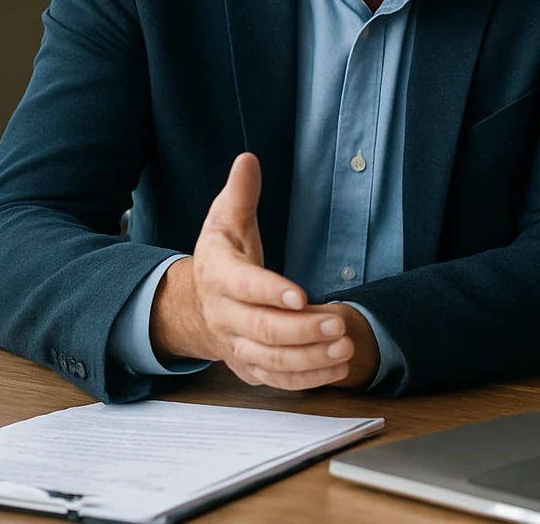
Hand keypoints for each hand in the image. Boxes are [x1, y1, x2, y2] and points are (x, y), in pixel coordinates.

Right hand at [148, 153, 375, 389]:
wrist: (194, 305)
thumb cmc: (221, 257)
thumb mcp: (225, 220)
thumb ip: (240, 193)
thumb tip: (247, 160)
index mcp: (219, 276)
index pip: (244, 287)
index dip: (270, 292)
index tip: (301, 295)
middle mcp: (226, 316)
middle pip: (263, 329)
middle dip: (302, 330)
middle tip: (339, 325)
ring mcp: (237, 345)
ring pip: (272, 360)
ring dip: (310, 358)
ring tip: (345, 348)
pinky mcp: (251, 367)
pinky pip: (279, 379)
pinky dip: (308, 378)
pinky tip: (338, 368)